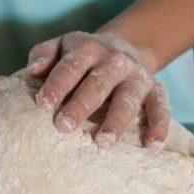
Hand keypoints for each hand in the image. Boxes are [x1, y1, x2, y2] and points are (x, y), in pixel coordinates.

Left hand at [27, 31, 170, 151]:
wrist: (124, 47)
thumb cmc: (82, 57)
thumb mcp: (60, 46)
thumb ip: (43, 54)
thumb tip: (32, 70)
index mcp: (88, 49)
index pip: (71, 65)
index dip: (57, 84)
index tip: (43, 104)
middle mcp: (114, 61)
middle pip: (98, 83)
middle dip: (81, 105)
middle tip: (64, 127)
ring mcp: (137, 76)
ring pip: (128, 98)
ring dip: (116, 120)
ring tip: (103, 142)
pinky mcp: (156, 90)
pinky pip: (161, 107)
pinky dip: (159, 126)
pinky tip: (153, 146)